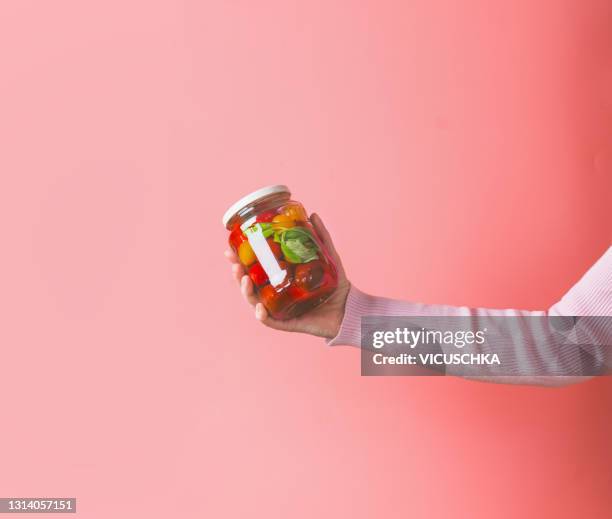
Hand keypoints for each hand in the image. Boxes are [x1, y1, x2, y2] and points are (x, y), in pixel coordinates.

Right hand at [224, 213, 349, 338]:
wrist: (350, 308)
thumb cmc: (336, 285)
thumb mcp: (328, 256)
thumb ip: (321, 237)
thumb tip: (312, 214)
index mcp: (279, 280)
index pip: (255, 270)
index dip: (240, 261)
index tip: (230, 250)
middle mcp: (276, 295)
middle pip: (250, 286)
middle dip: (238, 275)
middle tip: (235, 265)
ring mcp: (280, 309)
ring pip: (255, 303)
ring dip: (246, 293)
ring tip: (245, 281)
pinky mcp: (288, 323)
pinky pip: (270, 321)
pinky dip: (262, 315)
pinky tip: (259, 307)